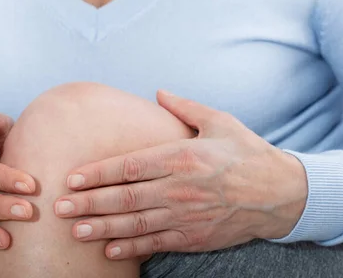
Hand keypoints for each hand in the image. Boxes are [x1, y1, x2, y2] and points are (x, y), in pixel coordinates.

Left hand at [54, 91, 307, 259]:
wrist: (282, 193)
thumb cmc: (248, 153)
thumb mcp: (220, 121)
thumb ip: (185, 107)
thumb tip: (158, 92)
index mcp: (182, 157)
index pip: (130, 166)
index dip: (98, 173)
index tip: (72, 177)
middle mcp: (180, 188)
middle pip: (126, 197)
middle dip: (89, 203)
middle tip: (59, 207)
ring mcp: (187, 215)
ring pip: (137, 224)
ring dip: (103, 228)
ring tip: (75, 231)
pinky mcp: (195, 236)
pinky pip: (157, 243)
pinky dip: (132, 247)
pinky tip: (109, 250)